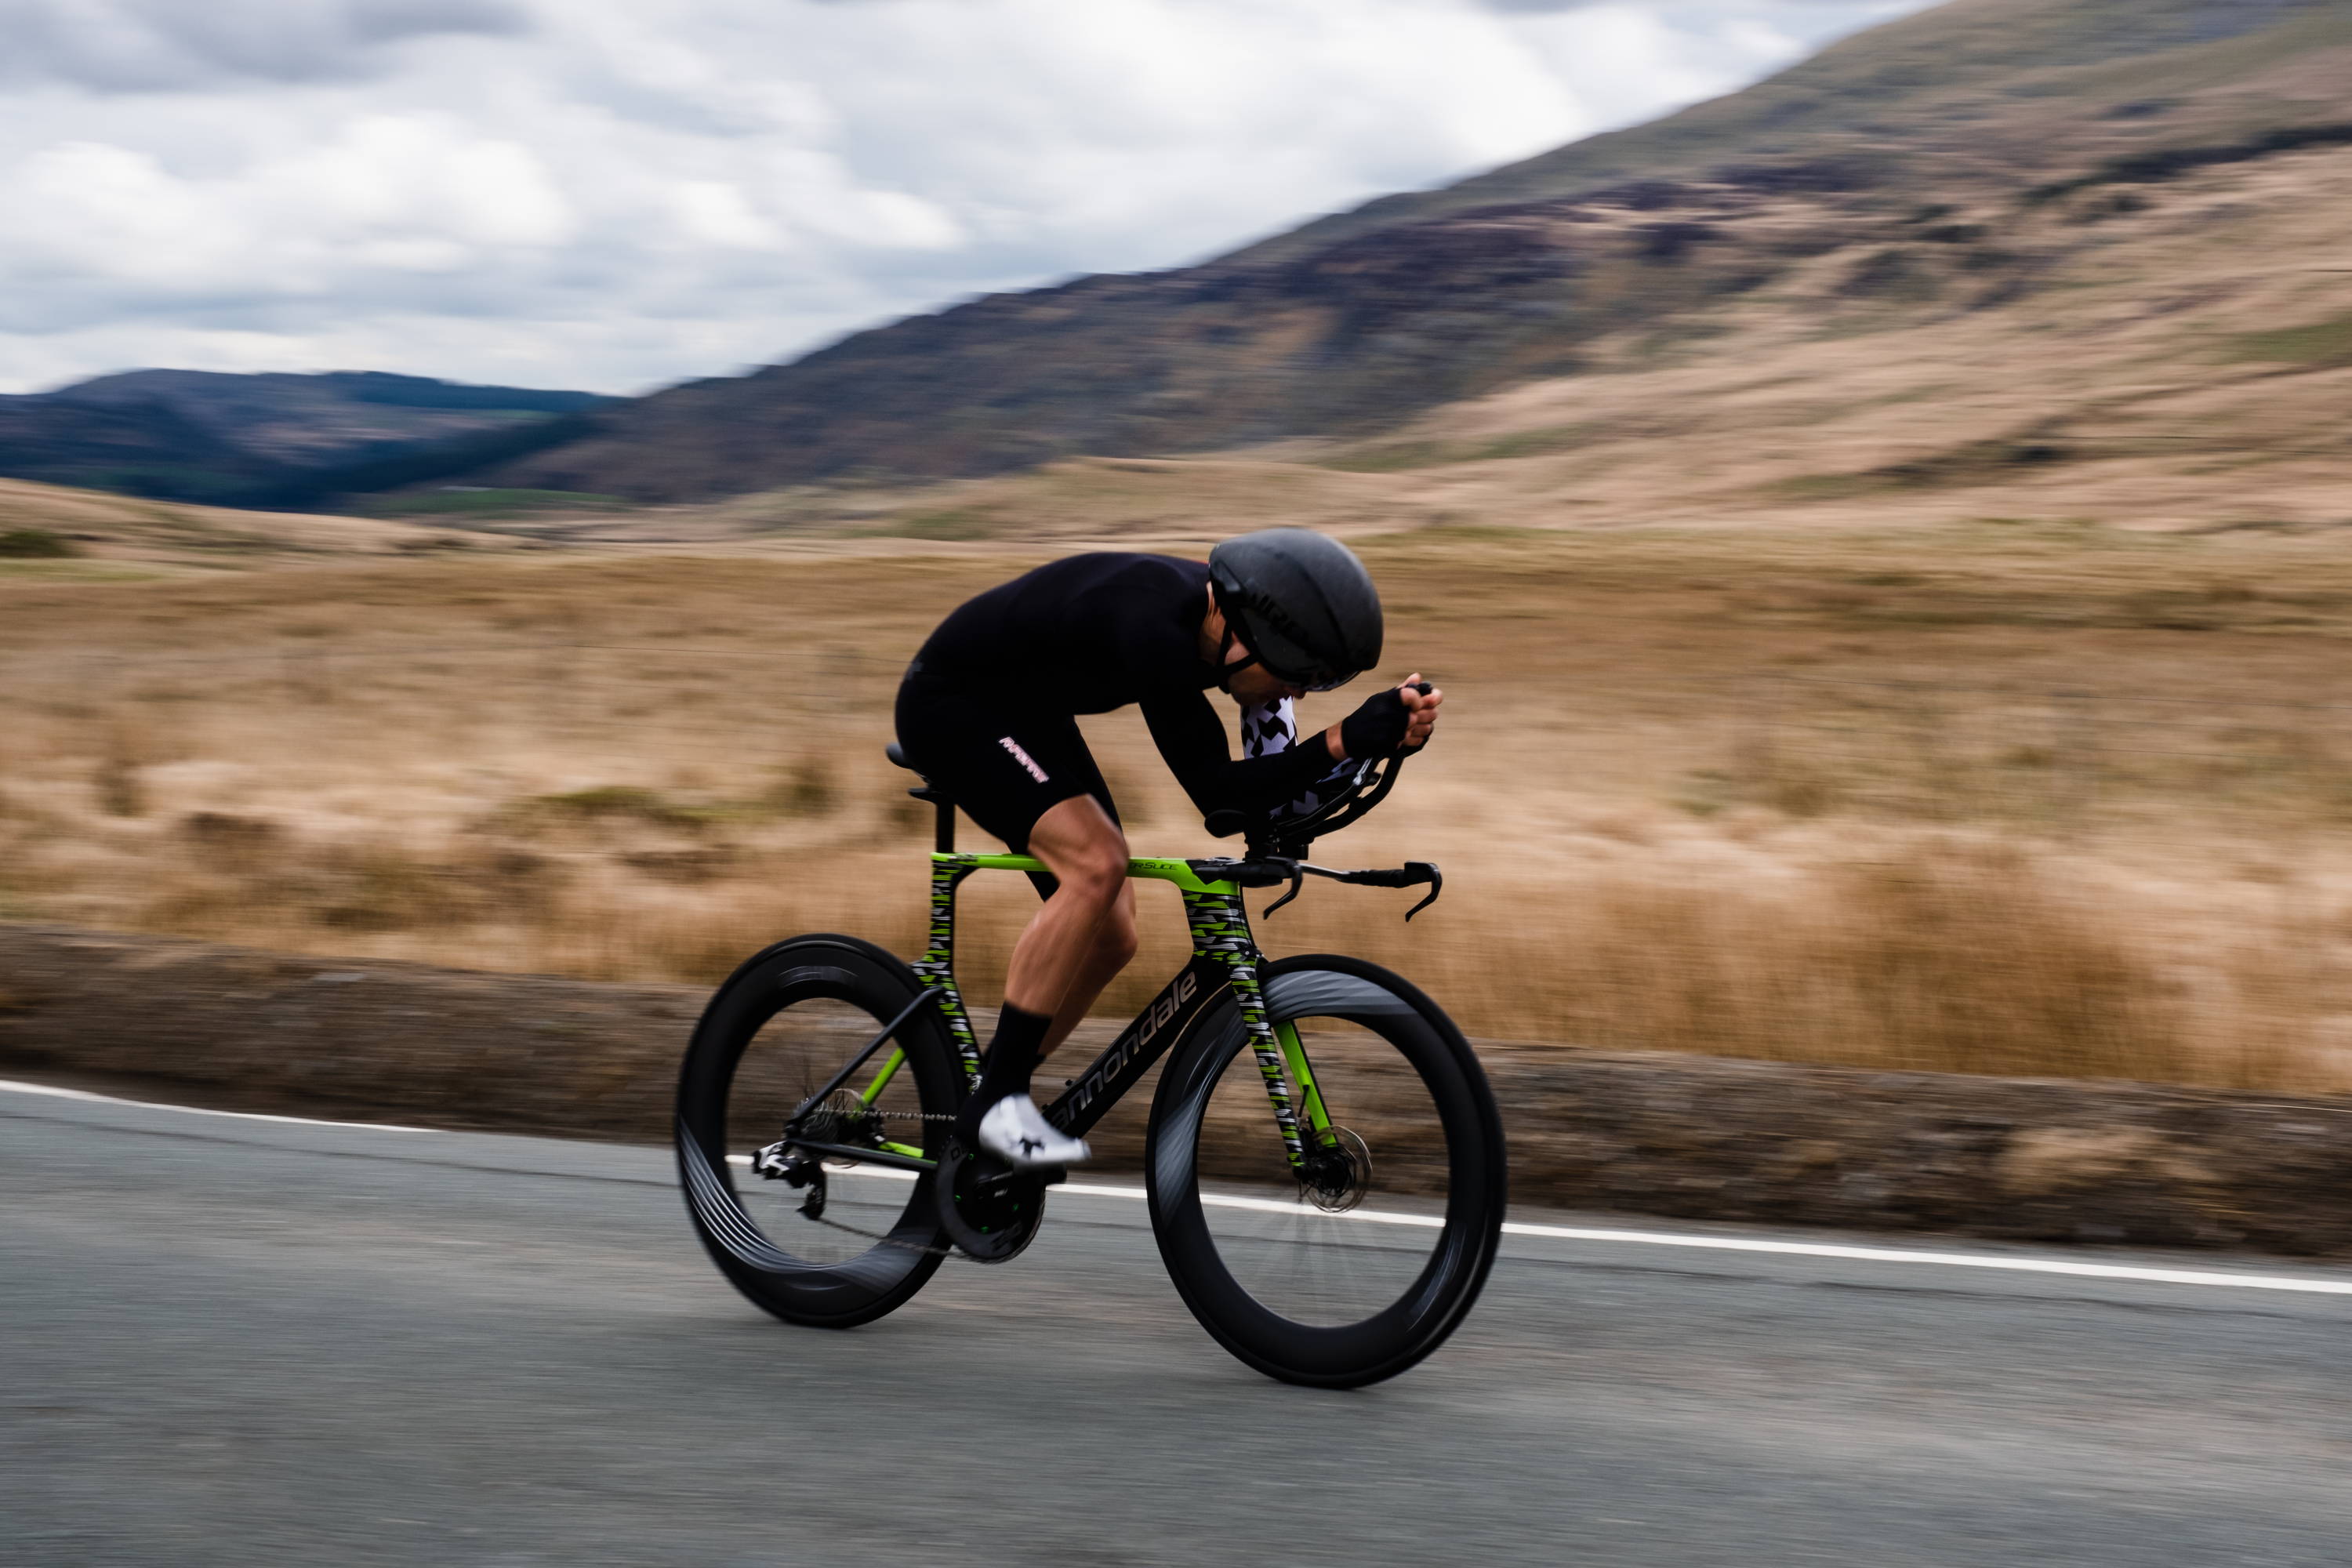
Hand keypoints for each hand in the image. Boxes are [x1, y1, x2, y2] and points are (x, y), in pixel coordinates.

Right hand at [1323, 674, 1443, 759]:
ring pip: (1420, 728)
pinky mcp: (1390, 743)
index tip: (1419, 704)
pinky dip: (1413, 739)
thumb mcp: (1382, 699)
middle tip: (1423, 715)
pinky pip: (1413, 741)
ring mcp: (1389, 729)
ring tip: (1414, 727)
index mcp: (1387, 699)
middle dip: (1426, 715)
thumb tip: (1418, 677)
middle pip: (1420, 714)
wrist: (1349, 737)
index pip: (1412, 695)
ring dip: (1421, 728)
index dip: (1420, 699)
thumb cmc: (1367, 716)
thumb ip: (1403, 689)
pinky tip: (1406, 735)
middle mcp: (1388, 713)